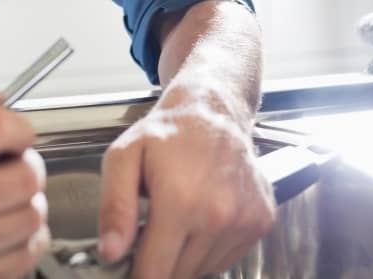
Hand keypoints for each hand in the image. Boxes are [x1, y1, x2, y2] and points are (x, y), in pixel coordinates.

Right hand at [0, 80, 49, 278]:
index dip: (18, 125)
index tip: (15, 132)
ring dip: (27, 201)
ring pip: (31, 216)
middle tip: (11, 164)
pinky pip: (25, 254)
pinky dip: (24, 237)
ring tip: (5, 196)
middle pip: (26, 176)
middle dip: (26, 163)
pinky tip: (3, 226)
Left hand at [97, 91, 274, 278]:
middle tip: (150, 232)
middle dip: (159, 262)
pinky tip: (202, 217)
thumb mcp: (123, 158)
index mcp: (181, 200)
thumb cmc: (168, 133)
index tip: (129, 264)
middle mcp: (219, 214)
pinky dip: (210, 248)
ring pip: (203, 269)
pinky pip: (227, 257)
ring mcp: (244, 219)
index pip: (155, 273)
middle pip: (178, 276)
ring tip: (178, 218)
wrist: (215, 110)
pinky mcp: (261, 220)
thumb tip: (111, 252)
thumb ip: (114, 207)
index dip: (135, 275)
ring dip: (185, 256)